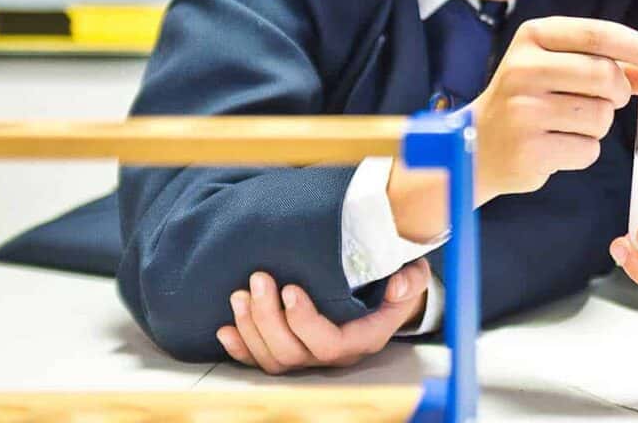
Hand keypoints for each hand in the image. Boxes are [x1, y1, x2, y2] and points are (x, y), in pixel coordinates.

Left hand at [216, 261, 430, 373]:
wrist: (386, 294)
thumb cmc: (396, 283)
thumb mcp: (413, 276)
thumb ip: (411, 281)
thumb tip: (398, 287)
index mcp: (363, 339)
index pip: (329, 343)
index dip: (304, 321)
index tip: (290, 288)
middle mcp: (334, 355)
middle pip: (293, 353)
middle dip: (268, 317)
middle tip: (258, 280)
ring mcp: (310, 356)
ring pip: (273, 359)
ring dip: (251, 328)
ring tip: (239, 294)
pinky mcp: (291, 351)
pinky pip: (261, 361)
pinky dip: (240, 348)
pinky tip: (224, 329)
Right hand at [468, 17, 637, 201]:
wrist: (477, 145)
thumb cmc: (531, 100)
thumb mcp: (561, 67)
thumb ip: (613, 64)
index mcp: (533, 36)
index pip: (598, 34)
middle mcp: (523, 68)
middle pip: (605, 76)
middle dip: (619, 93)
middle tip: (606, 100)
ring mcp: (523, 110)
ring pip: (600, 116)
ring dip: (598, 125)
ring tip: (568, 124)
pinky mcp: (529, 149)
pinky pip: (588, 150)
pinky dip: (583, 151)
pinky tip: (557, 145)